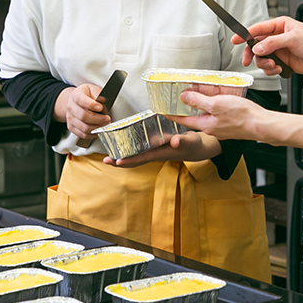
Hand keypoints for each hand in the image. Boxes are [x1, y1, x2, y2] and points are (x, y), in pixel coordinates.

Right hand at [54, 84, 109, 141]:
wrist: (76, 101)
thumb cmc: (87, 95)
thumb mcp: (93, 89)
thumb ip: (99, 94)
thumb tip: (103, 102)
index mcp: (76, 95)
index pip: (81, 100)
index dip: (91, 105)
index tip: (100, 107)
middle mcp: (71, 107)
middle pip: (83, 116)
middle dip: (98, 119)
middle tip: (107, 119)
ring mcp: (70, 118)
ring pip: (83, 127)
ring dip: (96, 128)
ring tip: (104, 125)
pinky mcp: (71, 127)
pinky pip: (82, 134)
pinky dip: (92, 134)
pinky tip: (98, 130)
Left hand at [102, 132, 222, 167]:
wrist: (197, 148)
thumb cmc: (192, 144)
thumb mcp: (189, 140)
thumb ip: (181, 140)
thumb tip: (174, 142)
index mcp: (161, 153)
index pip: (142, 158)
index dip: (129, 160)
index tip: (116, 161)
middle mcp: (155, 154)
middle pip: (135, 160)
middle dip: (120, 162)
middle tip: (106, 161)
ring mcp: (155, 152)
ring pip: (136, 157)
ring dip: (123, 158)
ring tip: (109, 157)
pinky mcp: (156, 148)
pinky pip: (140, 152)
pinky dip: (130, 151)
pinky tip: (123, 148)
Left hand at [168, 93, 266, 140]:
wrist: (262, 125)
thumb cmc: (242, 115)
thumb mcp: (216, 104)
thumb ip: (199, 101)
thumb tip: (183, 97)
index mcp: (206, 125)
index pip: (183, 120)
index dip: (172, 114)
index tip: (163, 111)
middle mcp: (212, 129)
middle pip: (195, 119)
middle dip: (187, 111)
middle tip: (179, 101)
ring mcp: (222, 129)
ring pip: (206, 118)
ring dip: (201, 109)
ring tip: (198, 98)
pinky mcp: (231, 126)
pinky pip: (217, 117)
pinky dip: (213, 110)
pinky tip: (217, 102)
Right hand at [233, 16, 302, 75]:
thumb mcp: (292, 39)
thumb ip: (272, 43)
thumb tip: (257, 48)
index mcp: (279, 26)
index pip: (257, 29)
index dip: (245, 35)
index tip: (235, 40)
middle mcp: (277, 38)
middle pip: (255, 46)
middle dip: (251, 54)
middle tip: (247, 60)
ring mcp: (280, 51)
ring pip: (261, 58)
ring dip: (265, 64)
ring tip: (275, 65)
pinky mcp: (283, 62)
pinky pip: (270, 67)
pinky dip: (272, 70)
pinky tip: (281, 69)